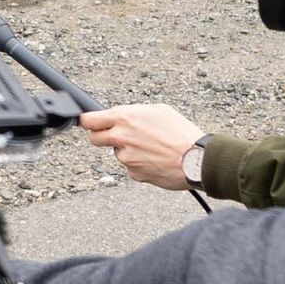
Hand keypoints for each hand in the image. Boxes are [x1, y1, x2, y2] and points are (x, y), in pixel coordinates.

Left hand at [81, 103, 206, 190]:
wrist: (196, 159)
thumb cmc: (181, 132)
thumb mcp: (158, 110)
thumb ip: (134, 112)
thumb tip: (124, 116)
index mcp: (124, 118)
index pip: (89, 120)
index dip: (88, 121)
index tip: (90, 123)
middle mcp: (120, 137)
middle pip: (95, 139)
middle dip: (102, 137)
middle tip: (118, 136)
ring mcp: (125, 158)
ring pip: (118, 153)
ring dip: (129, 151)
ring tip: (152, 148)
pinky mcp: (134, 173)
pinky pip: (131, 167)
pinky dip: (140, 164)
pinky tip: (156, 160)